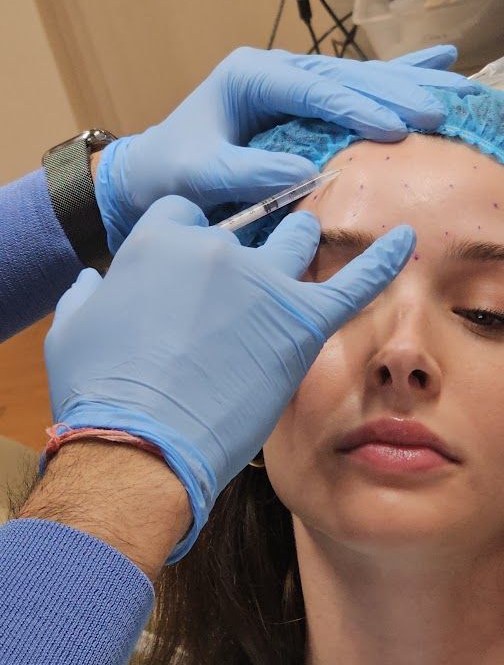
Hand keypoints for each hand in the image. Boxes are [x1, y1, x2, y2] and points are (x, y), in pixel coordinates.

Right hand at [45, 196, 413, 561]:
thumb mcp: (72, 332)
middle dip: (244, 247)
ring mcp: (263, 283)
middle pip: (245, 227)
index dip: (187, 244)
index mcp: (160, 241)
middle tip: (241, 282)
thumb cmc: (101, 394)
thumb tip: (92, 282)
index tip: (188, 275)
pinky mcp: (300, 322)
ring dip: (299, 247)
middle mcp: (216, 250)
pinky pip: (354, 282)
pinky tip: (406, 239)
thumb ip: (84, 295)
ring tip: (303, 256)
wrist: (144, 447)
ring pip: (297, 241)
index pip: (185, 218)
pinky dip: (383, 260)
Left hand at [94, 44, 473, 251]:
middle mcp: (274, 70)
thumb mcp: (201, 174)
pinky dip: (392, 81)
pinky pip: (353, 88)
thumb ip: (247, 172)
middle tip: (435, 112)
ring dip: (404, 86)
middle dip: (391, 93)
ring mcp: (290, 82)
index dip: (355, 108)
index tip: (393, 128)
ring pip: (356, 79)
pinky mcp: (301, 101)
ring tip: (451, 90)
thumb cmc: (172, 171)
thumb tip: (307, 173)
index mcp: (249, 76)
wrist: (153, 171)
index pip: (312, 90)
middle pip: (344, 76)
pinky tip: (436, 64)